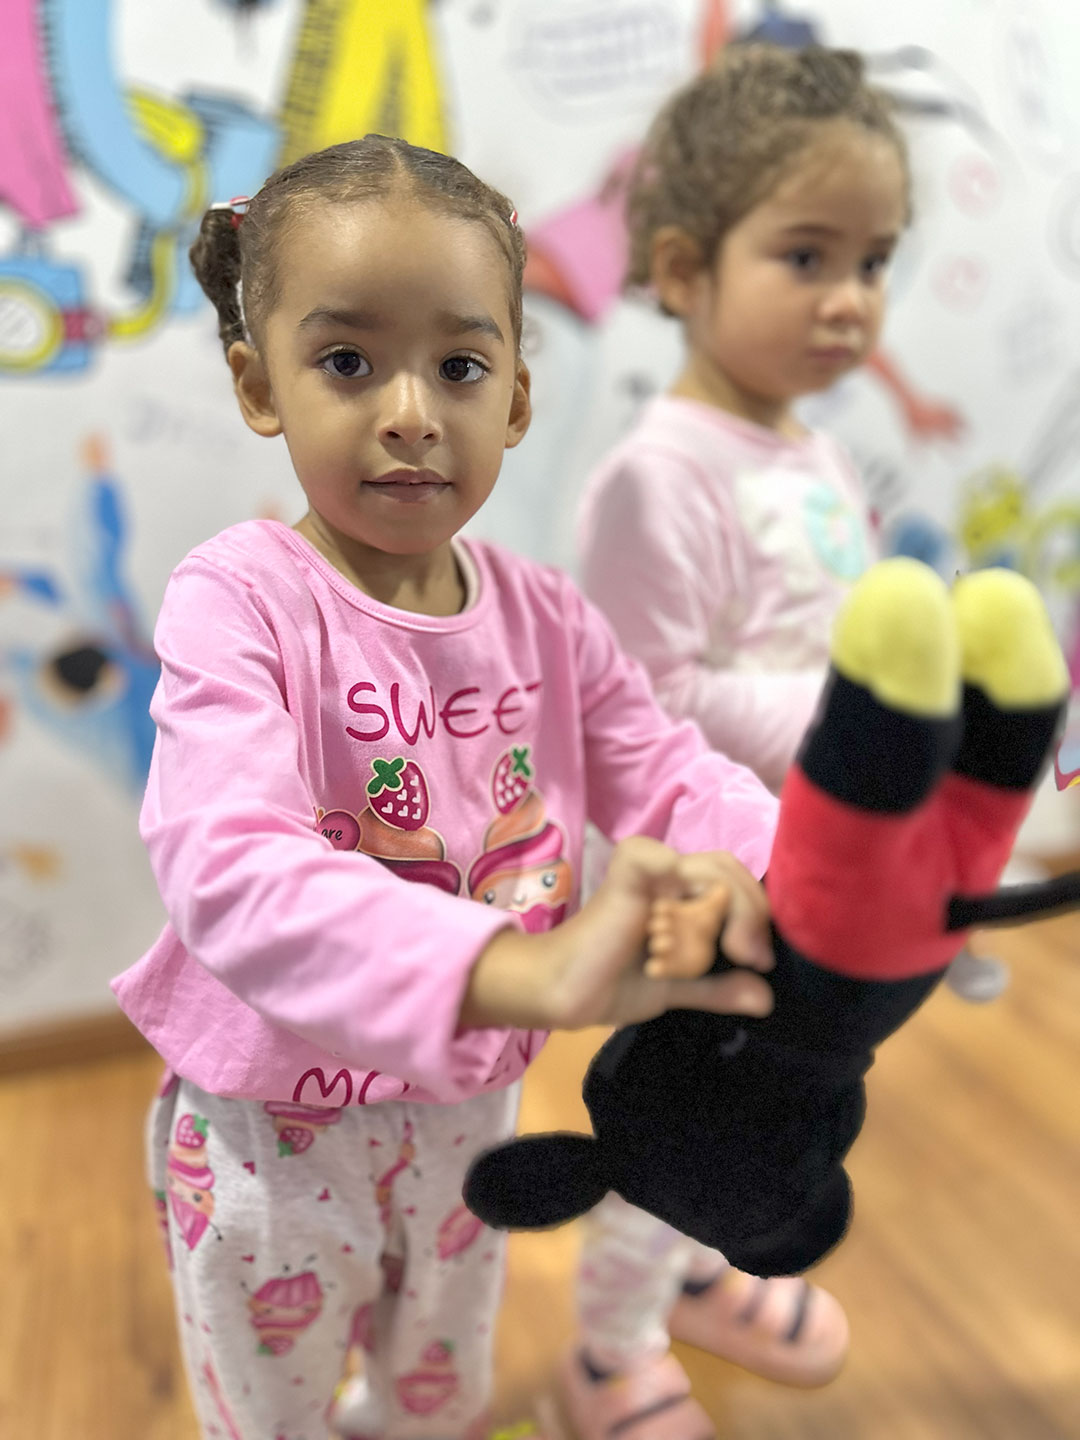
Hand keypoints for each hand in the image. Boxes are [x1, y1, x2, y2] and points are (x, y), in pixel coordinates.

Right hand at [460, 838, 773, 1030]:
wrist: (564, 993)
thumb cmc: (613, 984)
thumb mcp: (676, 986)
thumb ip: (717, 988)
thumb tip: (765, 998)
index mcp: (681, 895)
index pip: (733, 883)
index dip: (755, 914)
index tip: (761, 963)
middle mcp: (668, 874)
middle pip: (729, 870)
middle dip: (753, 912)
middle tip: (754, 958)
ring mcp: (649, 870)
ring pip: (711, 868)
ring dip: (731, 911)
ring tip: (732, 952)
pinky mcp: (627, 873)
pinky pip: (662, 860)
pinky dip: (679, 886)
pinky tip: (675, 925)